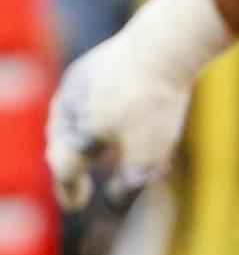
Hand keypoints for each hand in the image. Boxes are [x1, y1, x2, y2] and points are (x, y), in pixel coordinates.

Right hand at [45, 0, 232, 211]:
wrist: (160, 47)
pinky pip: (83, 101)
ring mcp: (75, 85)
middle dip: (70, 169)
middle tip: (79, 187)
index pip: (64, 171)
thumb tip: (115, 208)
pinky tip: (107, 121)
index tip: (76, 206)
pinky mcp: (91, 67)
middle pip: (61, 146)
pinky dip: (89, 118)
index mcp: (74, 135)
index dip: (70, 191)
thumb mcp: (147, 156)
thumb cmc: (153, 105)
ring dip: (77, 143)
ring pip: (69, 121)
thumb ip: (128, 185)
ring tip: (90, 155)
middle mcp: (66, 110)